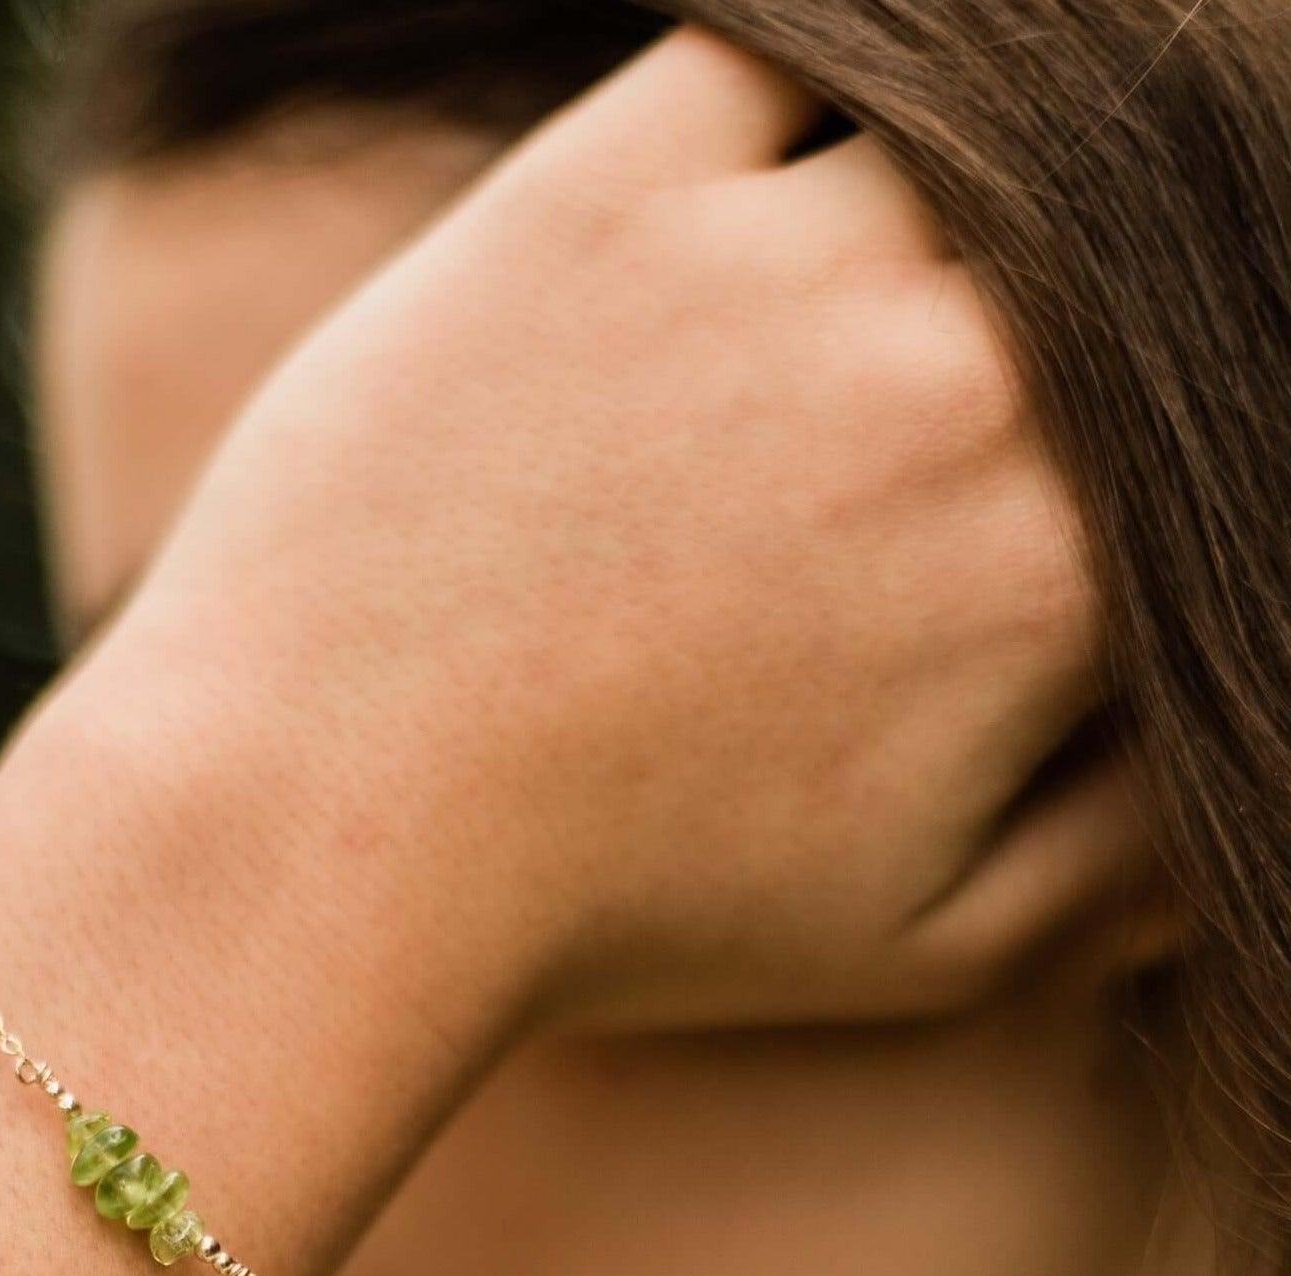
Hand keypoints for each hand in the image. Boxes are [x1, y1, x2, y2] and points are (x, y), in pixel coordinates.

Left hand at [82, 28, 1146, 1034]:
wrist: (318, 834)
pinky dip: (805, 89)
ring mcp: (776, 266)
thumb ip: (1136, 848)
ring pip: (962, 143)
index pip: (1205, 419)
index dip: (1129, 437)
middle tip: (908, 395)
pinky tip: (738, 197)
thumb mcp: (924, 945)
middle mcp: (965, 381)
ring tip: (820, 310)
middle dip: (1039, 317)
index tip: (1019, 455)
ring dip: (934, 199)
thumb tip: (1240, 744)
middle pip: (1109, 256)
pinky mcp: (594, 196)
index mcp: (1069, 567)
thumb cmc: (613, 912)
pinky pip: (781, 57)